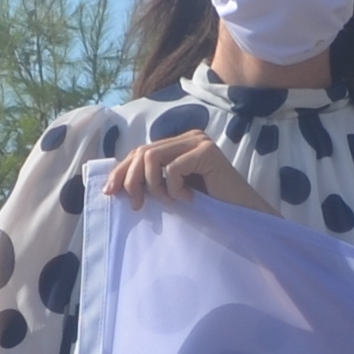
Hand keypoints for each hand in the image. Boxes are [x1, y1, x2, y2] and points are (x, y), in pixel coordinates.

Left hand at [104, 131, 271, 213]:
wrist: (242, 217)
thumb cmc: (208, 208)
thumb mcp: (171, 192)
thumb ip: (150, 181)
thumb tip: (112, 184)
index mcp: (179, 143)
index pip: (140, 151)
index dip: (121, 171)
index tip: (110, 193)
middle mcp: (189, 137)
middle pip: (142, 152)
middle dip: (131, 180)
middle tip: (136, 205)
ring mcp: (199, 141)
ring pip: (152, 158)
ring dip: (154, 186)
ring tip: (170, 202)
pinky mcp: (207, 152)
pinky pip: (172, 169)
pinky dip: (173, 189)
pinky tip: (189, 199)